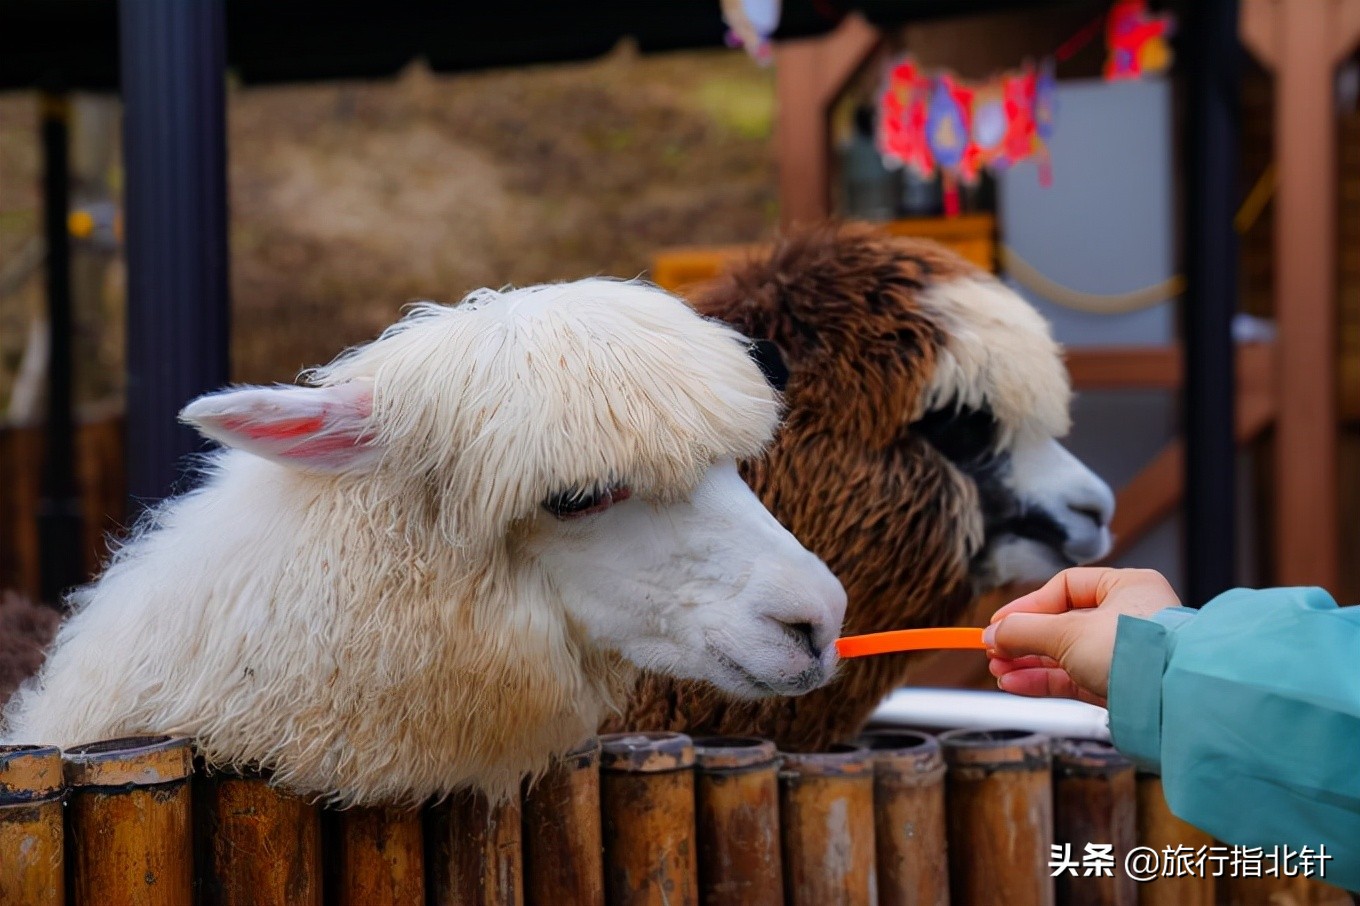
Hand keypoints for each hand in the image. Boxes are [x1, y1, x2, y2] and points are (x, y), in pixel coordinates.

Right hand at [982, 568, 1179, 706]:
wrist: (1174, 699)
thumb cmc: (1135, 651)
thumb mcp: (1068, 632)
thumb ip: (1024, 631)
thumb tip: (991, 633)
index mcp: (1127, 587)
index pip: (1065, 588)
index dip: (1028, 606)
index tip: (999, 623)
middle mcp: (1129, 618)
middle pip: (1062, 624)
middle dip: (1024, 640)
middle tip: (994, 649)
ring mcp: (1125, 655)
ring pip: (1066, 654)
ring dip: (1029, 662)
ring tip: (998, 669)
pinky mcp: (1121, 686)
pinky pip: (1074, 678)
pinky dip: (1044, 681)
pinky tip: (1015, 683)